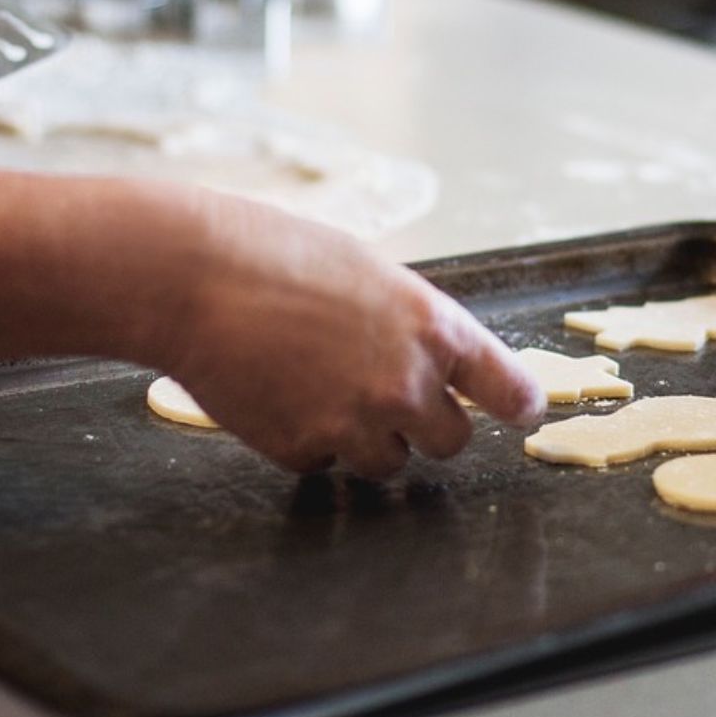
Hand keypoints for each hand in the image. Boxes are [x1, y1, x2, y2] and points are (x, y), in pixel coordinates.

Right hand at [154, 194, 544, 477]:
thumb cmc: (275, 253)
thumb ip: (410, 323)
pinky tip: (277, 393)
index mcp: (435, 328)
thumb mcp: (368, 272)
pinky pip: (323, 463)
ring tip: (317, 385)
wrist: (192, 276)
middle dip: (424, 425)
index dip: (518, 403)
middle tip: (384, 395)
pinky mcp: (303, 450)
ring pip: (388, 462)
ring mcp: (356, 424)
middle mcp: (408, 384)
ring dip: (365, 438)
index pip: (508, 388)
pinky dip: (307, 441)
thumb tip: (430, 360)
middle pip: (451, 442)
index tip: (523, 410)